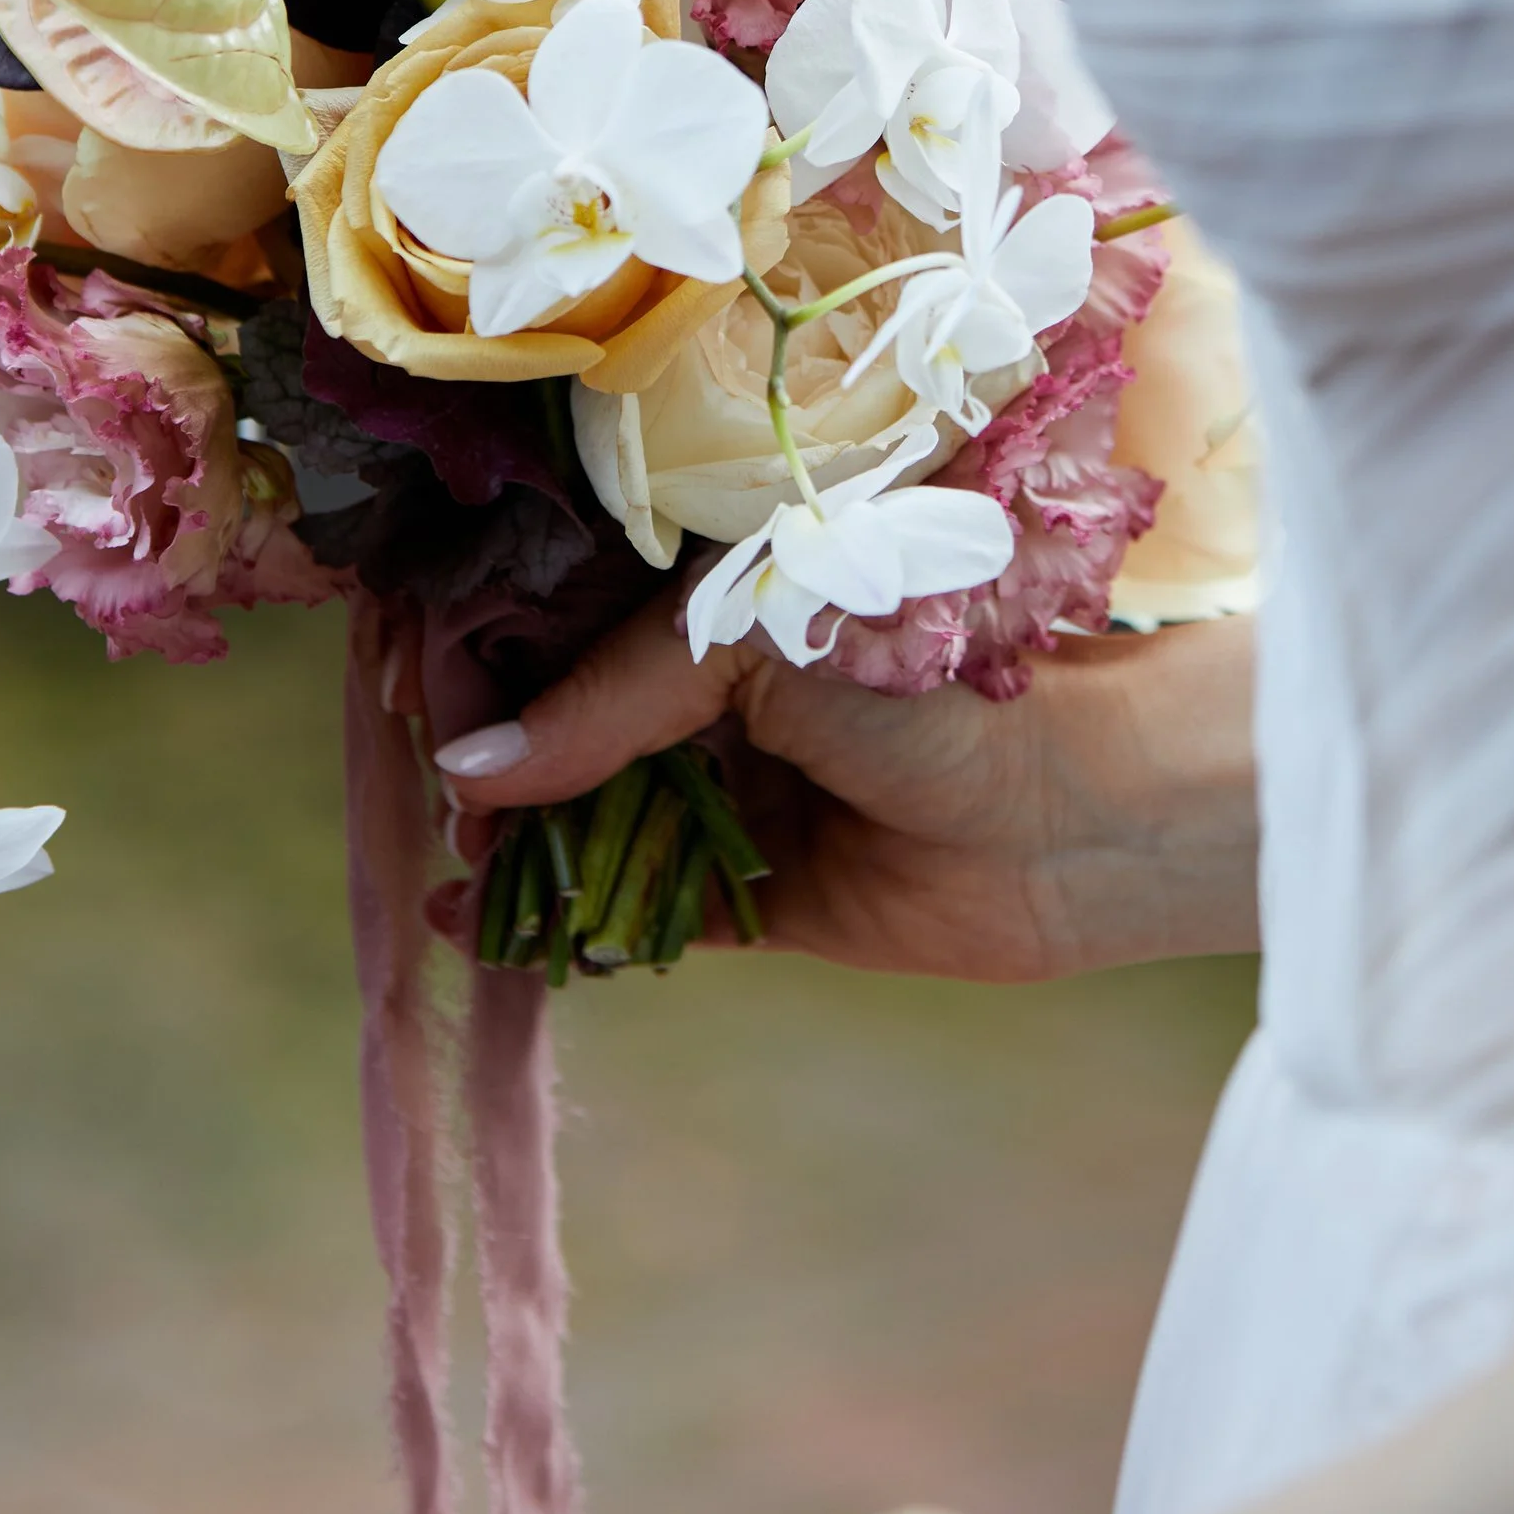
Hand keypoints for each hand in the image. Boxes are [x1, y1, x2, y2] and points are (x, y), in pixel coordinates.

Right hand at [436, 582, 1255, 981]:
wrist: (1095, 802)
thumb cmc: (940, 671)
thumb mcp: (755, 644)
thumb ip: (609, 702)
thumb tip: (466, 773)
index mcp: (722, 589)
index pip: (567, 608)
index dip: (489, 647)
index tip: (419, 691)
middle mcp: (722, 686)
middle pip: (568, 718)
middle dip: (493, 755)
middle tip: (426, 793)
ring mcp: (741, 789)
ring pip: (594, 817)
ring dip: (517, 844)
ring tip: (445, 868)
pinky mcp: (766, 896)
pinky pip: (644, 907)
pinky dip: (567, 919)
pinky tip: (489, 923)